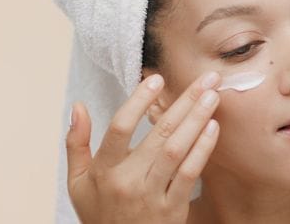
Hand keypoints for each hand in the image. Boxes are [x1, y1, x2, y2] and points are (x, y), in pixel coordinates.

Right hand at [66, 71, 221, 223]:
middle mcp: (127, 181)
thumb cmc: (99, 214)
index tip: (157, 79)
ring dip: (197, 120)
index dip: (138, 101)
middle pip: (158, 134)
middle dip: (185, 102)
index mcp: (103, 171)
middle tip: (206, 79)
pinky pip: (189, 174)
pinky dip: (202, 149)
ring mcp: (151, 196)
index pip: (119, 128)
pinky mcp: (172, 209)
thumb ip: (75, 144)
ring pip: (176, 150)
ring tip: (213, 96)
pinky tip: (213, 128)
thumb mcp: (77, 183)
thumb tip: (78, 107)